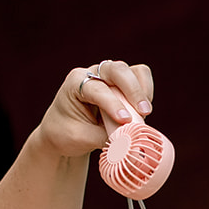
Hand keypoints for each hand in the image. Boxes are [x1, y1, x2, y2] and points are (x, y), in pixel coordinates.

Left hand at [37, 58, 153, 159]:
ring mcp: (108, 76)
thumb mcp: (80, 138)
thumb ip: (104, 136)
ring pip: (132, 71)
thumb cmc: (66, 133)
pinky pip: (140, 78)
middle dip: (132, 90)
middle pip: (117, 70)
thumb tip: (130, 138)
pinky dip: (146, 92)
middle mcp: (92, 74)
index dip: (112, 103)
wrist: (62, 132)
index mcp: (75, 83)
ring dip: (141, 91)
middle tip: (143, 112)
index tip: (125, 120)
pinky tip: (142, 111)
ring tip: (144, 113)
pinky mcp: (122, 83)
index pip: (97, 89)